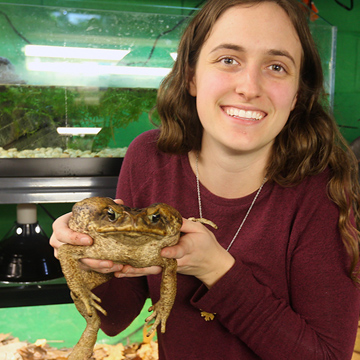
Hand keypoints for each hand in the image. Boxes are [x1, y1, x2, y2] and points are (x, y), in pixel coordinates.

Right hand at [49, 198, 124, 273]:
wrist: (78, 227)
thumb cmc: (81, 218)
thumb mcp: (88, 210)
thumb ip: (103, 206)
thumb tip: (119, 202)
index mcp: (60, 227)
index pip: (62, 233)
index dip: (74, 238)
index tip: (90, 241)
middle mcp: (59, 243)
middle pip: (72, 254)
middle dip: (91, 260)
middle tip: (107, 260)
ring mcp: (66, 255)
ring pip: (80, 264)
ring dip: (98, 267)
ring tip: (114, 265)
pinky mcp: (74, 263)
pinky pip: (86, 269)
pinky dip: (100, 269)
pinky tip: (114, 268)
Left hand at [115, 218, 234, 287]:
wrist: (212, 265)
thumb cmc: (206, 245)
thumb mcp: (200, 230)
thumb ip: (185, 224)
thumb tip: (169, 216)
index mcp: (188, 249)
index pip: (180, 251)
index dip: (172, 251)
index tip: (163, 252)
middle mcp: (177, 261)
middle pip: (159, 265)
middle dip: (142, 267)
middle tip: (126, 266)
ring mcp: (171, 267)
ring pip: (152, 270)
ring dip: (136, 272)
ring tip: (120, 271)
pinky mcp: (167, 269)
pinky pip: (151, 271)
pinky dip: (137, 272)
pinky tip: (123, 272)